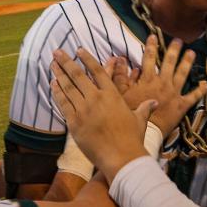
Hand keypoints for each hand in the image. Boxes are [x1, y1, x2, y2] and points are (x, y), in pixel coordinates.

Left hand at [51, 48, 153, 180]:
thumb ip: (144, 108)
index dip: (87, 59)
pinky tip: (52, 85)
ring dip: (59, 74)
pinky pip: (63, 104)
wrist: (121, 157)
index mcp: (112, 94)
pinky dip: (57, 93)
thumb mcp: (140, 120)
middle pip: (78, 75)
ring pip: (68, 88)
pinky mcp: (74, 123)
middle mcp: (96, 98)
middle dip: (66, 62)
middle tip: (57, 52)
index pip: (97, 71)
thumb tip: (153, 102)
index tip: (79, 50)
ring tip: (52, 65)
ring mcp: (84, 110)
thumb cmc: (132, 139)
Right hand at [119, 36, 206, 136]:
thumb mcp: (121, 94)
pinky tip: (206, 83)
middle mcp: (163, 83)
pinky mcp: (182, 105)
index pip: (149, 58)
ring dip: (187, 62)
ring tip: (192, 53)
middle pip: (169, 62)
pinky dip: (201, 90)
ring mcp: (174, 93)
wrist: (144, 131)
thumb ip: (121, 76)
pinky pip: (194, 96)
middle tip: (178, 40)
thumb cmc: (130, 114)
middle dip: (174, 50)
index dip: (151, 46)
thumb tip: (120, 60)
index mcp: (148, 79)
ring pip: (183, 74)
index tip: (153, 36)